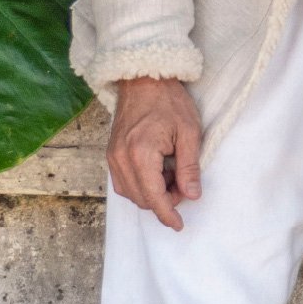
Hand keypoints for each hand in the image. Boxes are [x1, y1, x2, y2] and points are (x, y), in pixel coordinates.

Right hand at [107, 77, 202, 229]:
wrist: (143, 78)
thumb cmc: (169, 101)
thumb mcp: (189, 132)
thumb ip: (189, 167)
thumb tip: (192, 195)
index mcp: (140, 154)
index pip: (153, 197)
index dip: (167, 214)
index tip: (179, 225)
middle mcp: (120, 159)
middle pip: (141, 199)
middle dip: (164, 201)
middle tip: (184, 185)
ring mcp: (112, 157)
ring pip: (130, 193)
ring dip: (152, 193)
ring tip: (172, 173)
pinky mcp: (110, 153)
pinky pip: (123, 181)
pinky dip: (141, 184)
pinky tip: (158, 170)